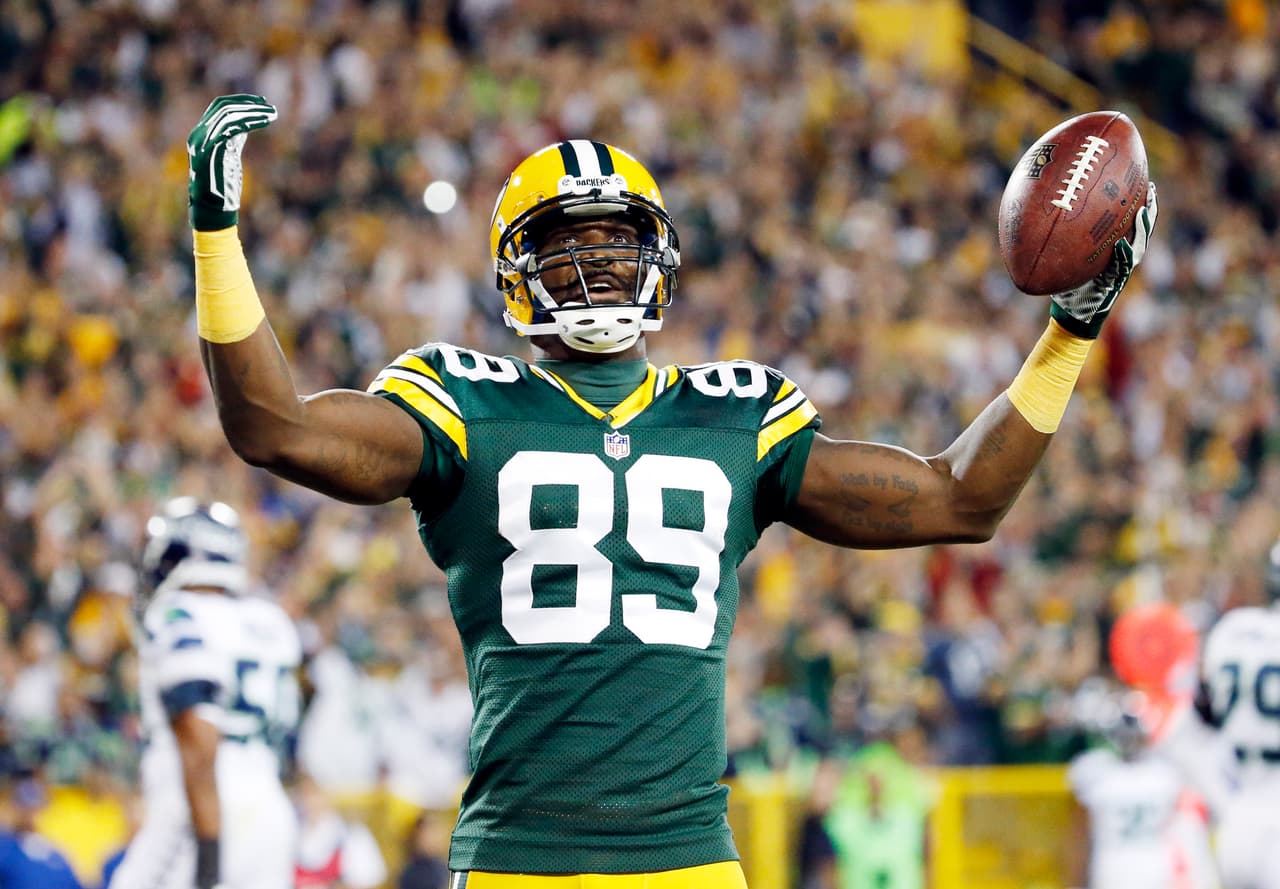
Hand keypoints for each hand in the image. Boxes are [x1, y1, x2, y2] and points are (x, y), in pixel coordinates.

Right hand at [187, 94, 276, 230]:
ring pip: (228, 114)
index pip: (219, 107)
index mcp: (201, 134)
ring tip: (272, 114)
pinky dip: (249, 121)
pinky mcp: (211, 150)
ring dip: (253, 112)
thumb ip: (233, 140)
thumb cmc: (223, 187)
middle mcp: (198, 135)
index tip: (261, 103)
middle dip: (249, 104)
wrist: (212, 210)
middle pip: (223, 107)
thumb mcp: (228, 157)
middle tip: (270, 108)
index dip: (240, 102)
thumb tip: (244, 126)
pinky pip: (231, 127)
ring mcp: (203, 142)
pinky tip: (264, 122)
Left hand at [1049, 181, 1157, 338]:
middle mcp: (1122, 256)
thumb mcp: (1066, 260)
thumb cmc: (1067, 285)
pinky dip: (1123, 256)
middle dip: (1148, 209)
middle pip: (1141, 228)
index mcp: (1113, 248)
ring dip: (1142, 228)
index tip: (1139, 181)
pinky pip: (1122, 267)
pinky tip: (1122, 245)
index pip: (1128, 221)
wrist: (1072, 315)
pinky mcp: (1115, 283)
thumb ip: (1062, 241)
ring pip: (1138, 245)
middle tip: (1151, 189)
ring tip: (1143, 211)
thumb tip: (1041, 216)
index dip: (1135, 202)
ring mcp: (1121, 269)